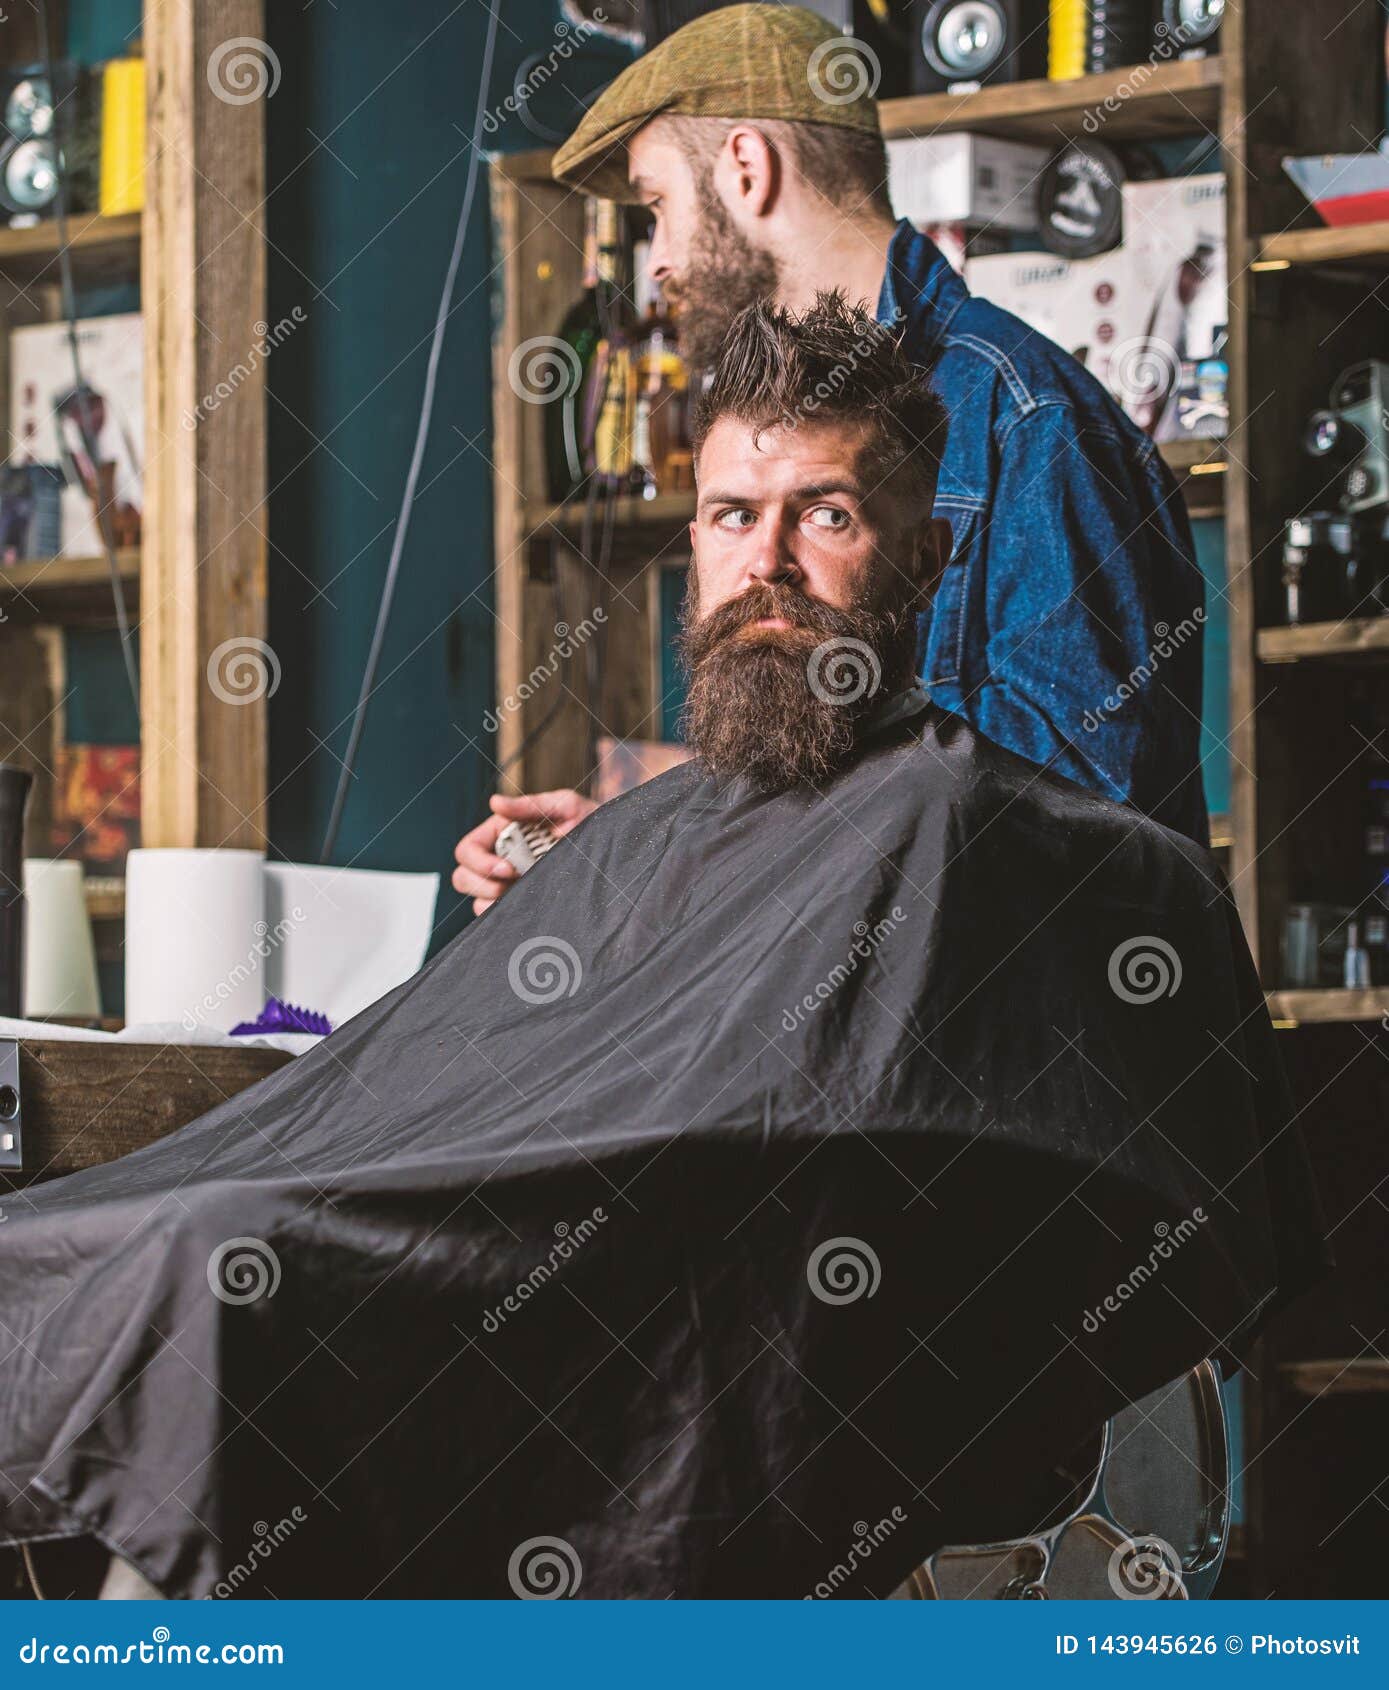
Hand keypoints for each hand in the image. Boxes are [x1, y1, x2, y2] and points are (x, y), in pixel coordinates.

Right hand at [452, 789, 597, 915]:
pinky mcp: (523, 904)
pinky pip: (499, 918)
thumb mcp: (564, 807)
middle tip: (513, 882)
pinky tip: (529, 908)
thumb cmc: (591, 822)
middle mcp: (501, 860)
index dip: (479, 862)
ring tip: (523, 894)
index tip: (508, 868)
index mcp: (503, 834)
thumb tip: (494, 802)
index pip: (467, 850)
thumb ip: (528, 805)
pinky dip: (505, 917)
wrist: (617, 849)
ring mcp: (510, 885)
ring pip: (477, 902)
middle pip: (462, 878)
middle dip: (482, 883)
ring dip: (492, 902)